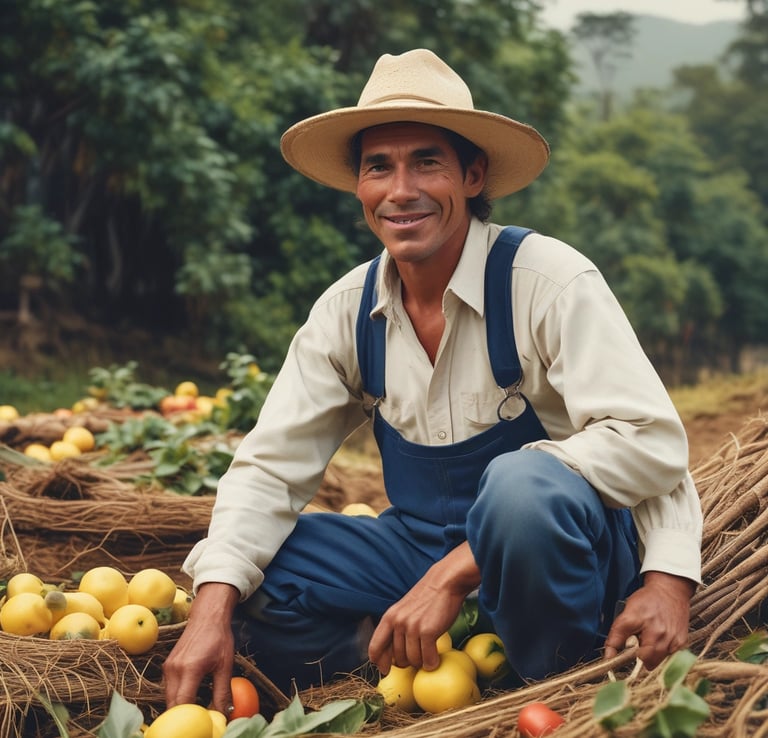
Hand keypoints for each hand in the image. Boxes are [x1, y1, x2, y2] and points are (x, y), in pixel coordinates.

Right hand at [163, 582, 239, 712]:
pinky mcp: (167, 666)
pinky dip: (177, 698)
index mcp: (189, 668)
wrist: (207, 616)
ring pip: (169, 698)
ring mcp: (168, 667)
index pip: (183, 703)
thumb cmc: (219, 638)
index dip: (190, 718)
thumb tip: (226, 714)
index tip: (201, 725)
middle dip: (183, 717)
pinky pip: (169, 689)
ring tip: (196, 713)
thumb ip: (223, 692)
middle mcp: (174, 669)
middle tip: (198, 723)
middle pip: (172, 704)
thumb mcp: (225, 665)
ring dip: (180, 708)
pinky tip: (191, 700)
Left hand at [368, 542, 480, 674]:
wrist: (445, 583)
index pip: (375, 648)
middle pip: (397, 659)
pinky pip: (428, 660)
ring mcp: (412, 627)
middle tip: (418, 655)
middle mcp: (398, 623)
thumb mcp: (404, 610)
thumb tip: (393, 655)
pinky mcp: (428, 631)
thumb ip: (397, 628)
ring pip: (413, 661)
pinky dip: (432, 663)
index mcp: (389, 617)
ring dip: (422, 662)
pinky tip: (436, 658)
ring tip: (428, 652)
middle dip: (408, 662)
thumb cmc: (427, 599)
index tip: (385, 670)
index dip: (379, 663)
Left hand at [603, 571, 695, 669]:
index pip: (627, 649)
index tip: (615, 660)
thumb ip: (616, 635)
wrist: (670, 591)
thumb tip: (609, 656)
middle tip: (638, 646)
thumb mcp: (627, 613)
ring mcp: (672, 639)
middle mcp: (657, 632)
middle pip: (646, 660)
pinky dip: (663, 655)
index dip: (620, 658)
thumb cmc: (647, 600)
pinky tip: (660, 641)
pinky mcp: (681, 643)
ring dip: (652, 657)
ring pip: (658, 662)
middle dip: (639, 657)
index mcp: (638, 621)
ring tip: (650, 641)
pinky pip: (669, 659)